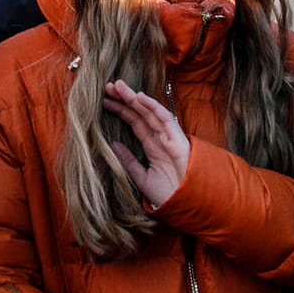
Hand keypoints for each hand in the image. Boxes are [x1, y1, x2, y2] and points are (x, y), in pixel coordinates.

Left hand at [102, 81, 189, 208]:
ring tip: (117, 86)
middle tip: (107, 87)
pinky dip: (153, 106)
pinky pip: (165, 118)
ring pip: (149, 112)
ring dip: (134, 98)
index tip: (106, 102)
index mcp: (152, 147)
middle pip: (140, 114)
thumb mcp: (142, 178)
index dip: (121, 111)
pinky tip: (139, 97)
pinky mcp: (178, 138)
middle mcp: (160, 138)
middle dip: (124, 99)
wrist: (187, 206)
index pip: (135, 123)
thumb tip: (113, 144)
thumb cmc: (168, 195)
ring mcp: (169, 137)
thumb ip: (129, 162)